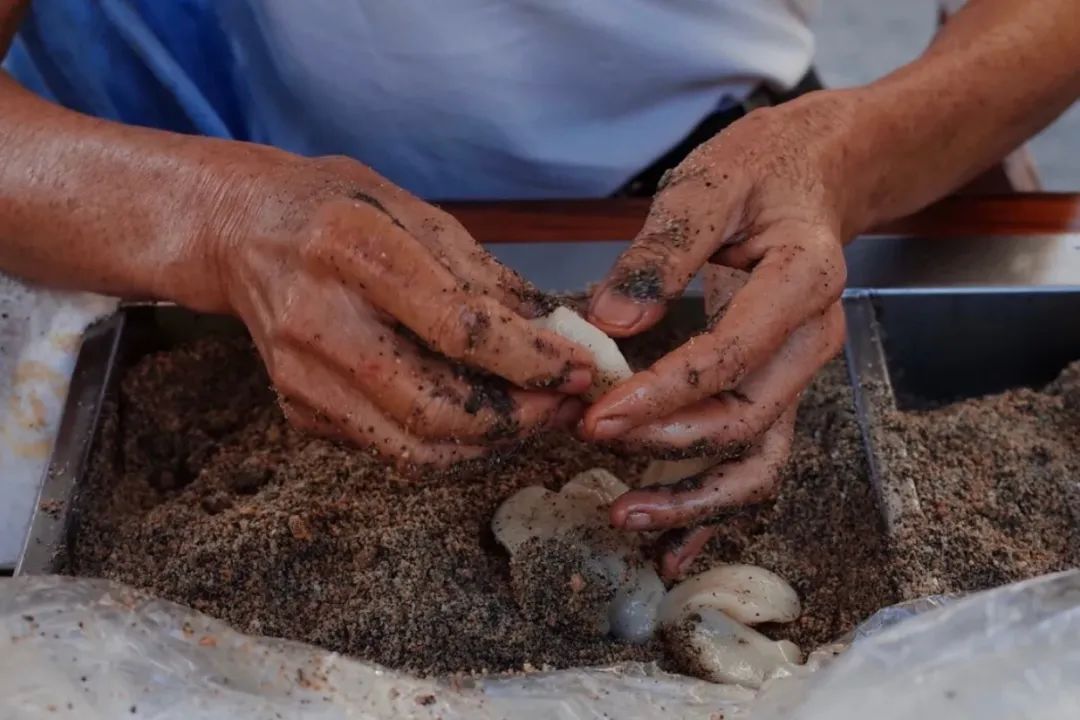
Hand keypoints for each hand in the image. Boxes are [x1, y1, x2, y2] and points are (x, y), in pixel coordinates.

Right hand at [213, 155, 592, 466]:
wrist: (242, 231)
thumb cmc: (338, 209)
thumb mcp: (414, 211)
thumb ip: (484, 274)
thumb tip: (554, 332)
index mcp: (352, 250)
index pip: (457, 328)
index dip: (530, 361)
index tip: (580, 369)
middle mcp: (318, 321)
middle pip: (435, 408)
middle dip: (518, 419)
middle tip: (565, 405)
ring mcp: (301, 376)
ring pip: (414, 447)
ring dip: (489, 444)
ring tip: (533, 417)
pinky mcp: (298, 410)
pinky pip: (390, 446)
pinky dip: (447, 442)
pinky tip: (478, 415)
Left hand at [580, 93, 852, 566]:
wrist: (815, 177)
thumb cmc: (759, 171)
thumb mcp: (706, 186)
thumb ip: (661, 252)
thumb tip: (608, 321)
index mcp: (804, 280)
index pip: (731, 356)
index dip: (663, 394)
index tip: (597, 412)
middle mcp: (812, 339)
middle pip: (747, 418)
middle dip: (666, 443)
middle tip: (590, 438)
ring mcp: (800, 373)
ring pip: (759, 459)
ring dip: (694, 498)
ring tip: (624, 517)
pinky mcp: (779, 390)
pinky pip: (754, 462)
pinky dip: (714, 508)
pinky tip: (668, 547)